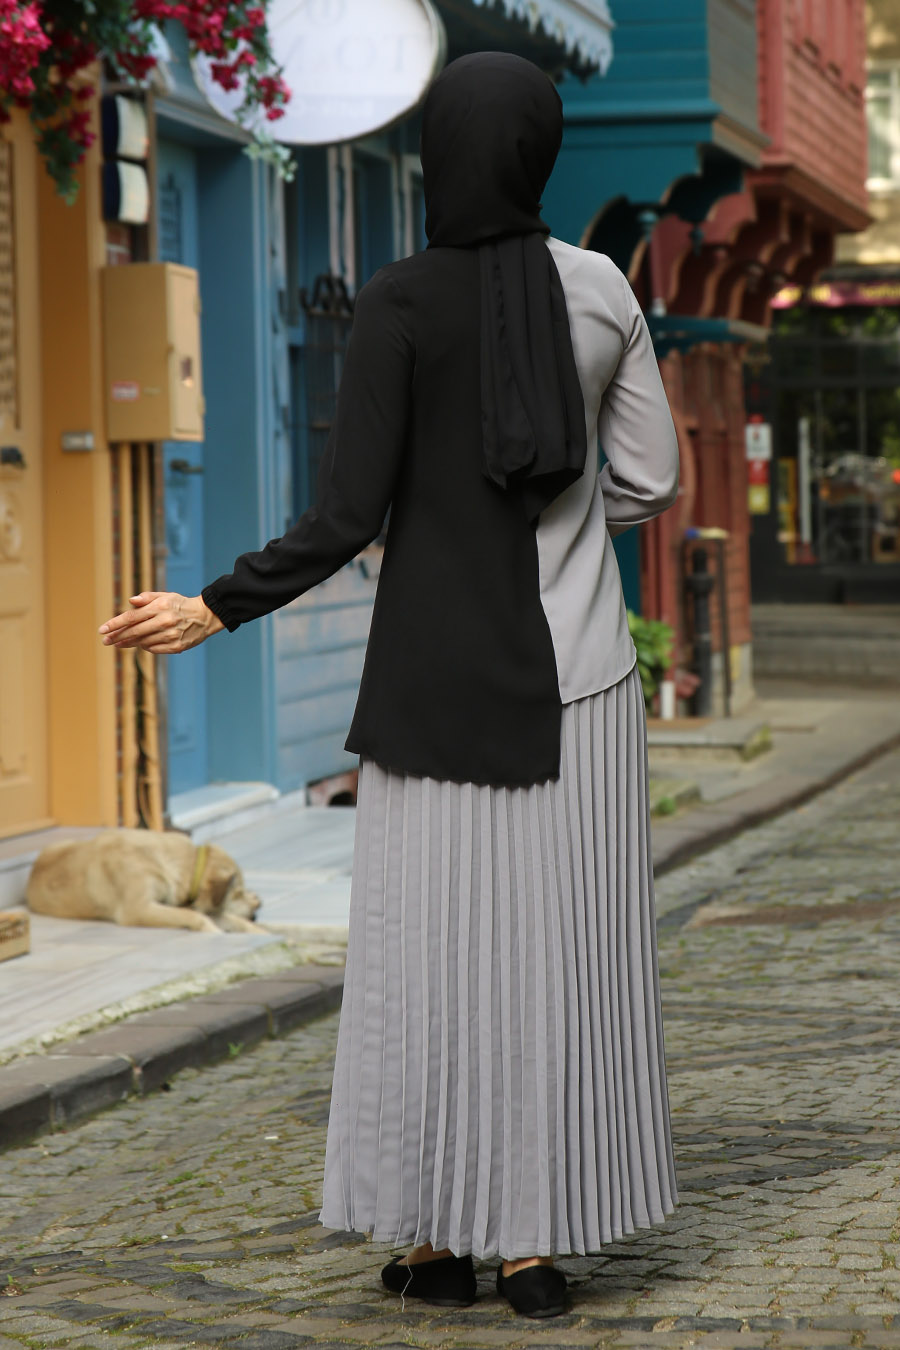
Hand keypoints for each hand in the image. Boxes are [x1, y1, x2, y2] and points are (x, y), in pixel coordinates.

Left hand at [98, 592, 223, 653]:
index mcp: (160, 607)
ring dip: (129, 643)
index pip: (132, 617)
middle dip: (117, 637)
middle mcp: (164, 621)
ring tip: (119, 643)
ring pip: (143, 642)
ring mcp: (170, 635)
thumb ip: (147, 597)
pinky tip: (140, 644)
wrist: (204, 616)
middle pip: (134, 631)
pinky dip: (145, 646)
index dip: (115, 624)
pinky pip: (154, 649)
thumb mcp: (165, 596)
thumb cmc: (180, 605)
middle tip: (106, 641)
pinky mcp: (176, 646)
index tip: (102, 630)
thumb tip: (131, 601)